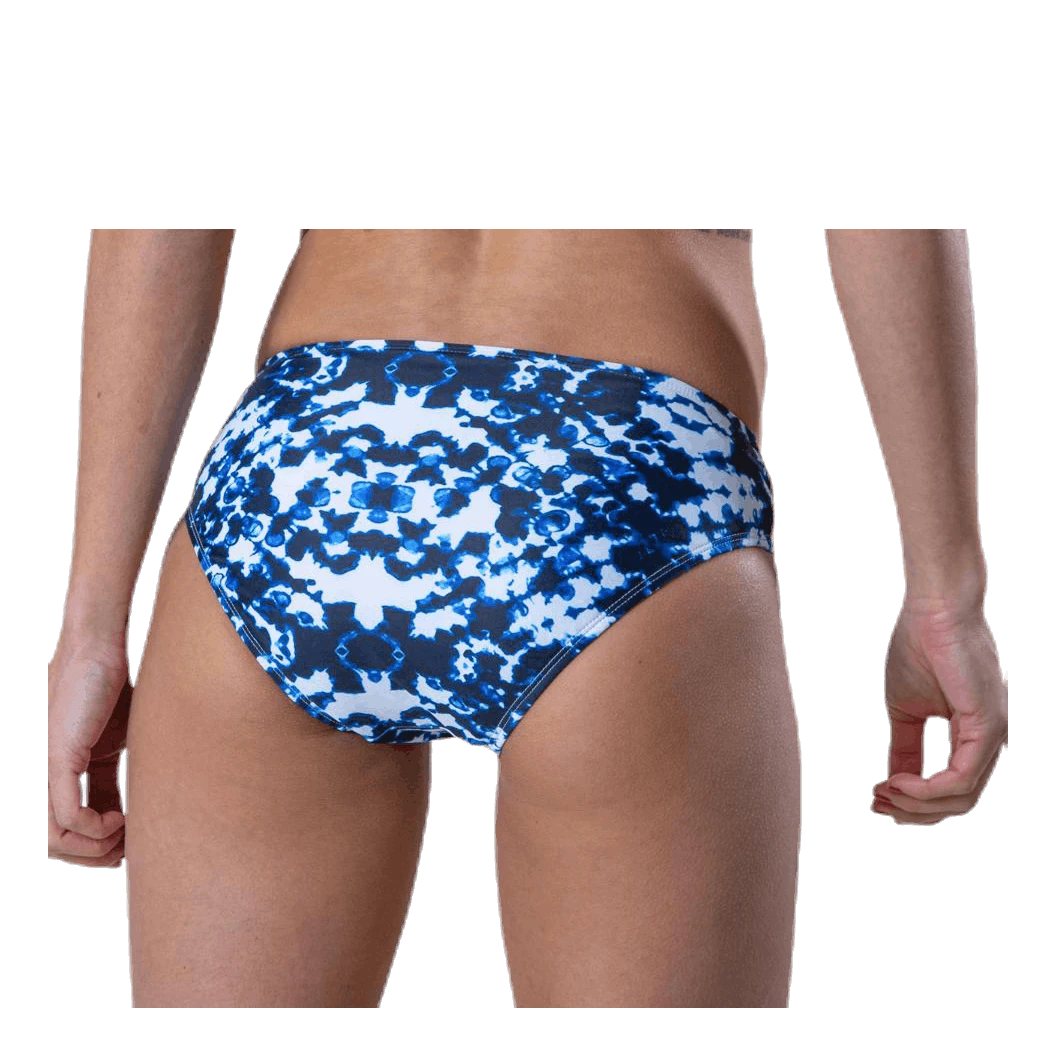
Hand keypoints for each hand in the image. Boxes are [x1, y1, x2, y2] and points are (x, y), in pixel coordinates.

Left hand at [48, 636, 130, 866]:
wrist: (98, 651)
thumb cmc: (109, 685)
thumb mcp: (116, 743)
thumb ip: (114, 779)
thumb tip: (134, 810)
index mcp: (62, 774)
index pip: (67, 827)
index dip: (96, 846)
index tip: (125, 846)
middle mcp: (46, 775)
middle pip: (53, 841)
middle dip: (92, 856)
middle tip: (123, 852)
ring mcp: (47, 769)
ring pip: (52, 836)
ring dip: (92, 848)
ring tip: (121, 836)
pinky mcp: (57, 760)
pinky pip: (67, 814)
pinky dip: (94, 827)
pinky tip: (117, 819)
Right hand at [873, 597, 1006, 824]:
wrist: (933, 612)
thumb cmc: (921, 647)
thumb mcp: (906, 709)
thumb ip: (905, 745)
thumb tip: (894, 778)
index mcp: (975, 735)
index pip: (953, 787)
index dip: (915, 801)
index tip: (880, 797)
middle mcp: (992, 740)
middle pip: (960, 801)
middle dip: (916, 810)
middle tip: (881, 803)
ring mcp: (996, 735)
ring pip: (963, 796)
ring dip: (918, 803)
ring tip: (887, 791)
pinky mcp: (989, 727)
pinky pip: (961, 777)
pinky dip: (927, 787)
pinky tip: (901, 781)